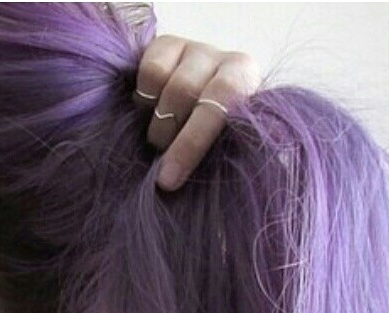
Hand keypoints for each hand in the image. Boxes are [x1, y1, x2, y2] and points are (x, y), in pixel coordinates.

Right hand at [132, 35, 260, 190]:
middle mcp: (222, 59)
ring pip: (162, 79)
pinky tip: (149, 114)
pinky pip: (148, 71)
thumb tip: (221, 190)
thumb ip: (225, 160)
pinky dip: (142, 98)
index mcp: (246, 82)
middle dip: (168, 135)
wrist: (202, 128)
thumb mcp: (227, 158)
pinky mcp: (166, 46)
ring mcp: (194, 50)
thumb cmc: (219, 150)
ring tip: (159, 141)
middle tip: (163, 163)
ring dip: (155, 121)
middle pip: (184, 90)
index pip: (220, 101)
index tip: (168, 180)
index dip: (190, 143)